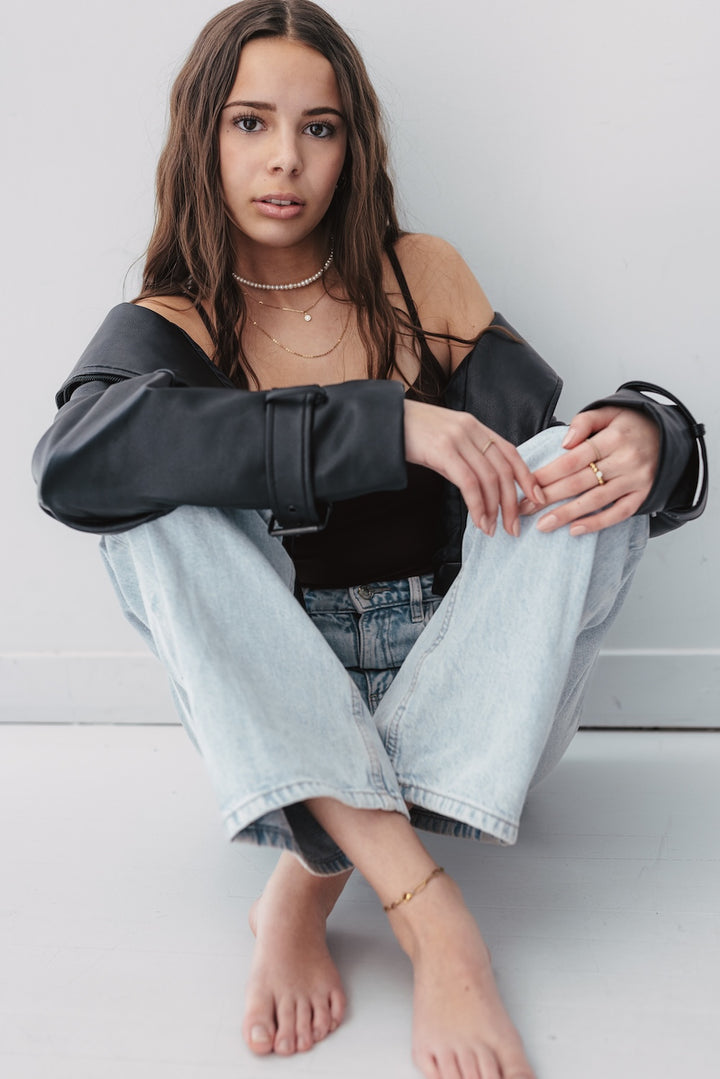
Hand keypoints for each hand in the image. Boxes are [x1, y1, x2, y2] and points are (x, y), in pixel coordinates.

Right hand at [404, 400, 542, 536]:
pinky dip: (478, 506)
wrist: (382, 421)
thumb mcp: (444, 439)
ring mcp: (457, 439)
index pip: (511, 453)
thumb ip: (465, 454)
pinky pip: (469, 483)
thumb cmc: (411, 434)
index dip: (527, 477)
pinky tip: (479, 521)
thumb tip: (481, 483)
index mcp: (475, 426)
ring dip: (495, 509)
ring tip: (494, 529)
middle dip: (512, 502)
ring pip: (489, 479)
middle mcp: (471, 429)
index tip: (537, 499)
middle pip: (503, 470)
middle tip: (514, 527)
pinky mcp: (443, 450)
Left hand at [520, 406, 659, 534]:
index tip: (526, 486)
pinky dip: (597, 523)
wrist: (668, 434)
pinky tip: (575, 530)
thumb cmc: (631, 425)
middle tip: (524, 509)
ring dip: (567, 514)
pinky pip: (619, 513)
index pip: (573, 459)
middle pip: (580, 481)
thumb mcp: (609, 412)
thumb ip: (584, 422)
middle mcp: (626, 460)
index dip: (548, 474)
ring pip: (596, 500)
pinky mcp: (643, 495)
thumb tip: (564, 442)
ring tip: (543, 525)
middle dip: (548, 497)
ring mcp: (636, 480)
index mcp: (614, 437)